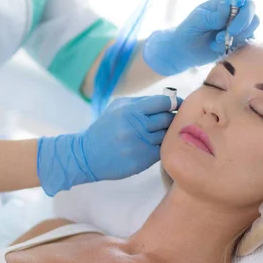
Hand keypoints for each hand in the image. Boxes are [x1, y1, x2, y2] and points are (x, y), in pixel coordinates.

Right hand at [37, 95, 180, 195]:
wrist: (86, 155)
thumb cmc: (105, 128)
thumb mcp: (118, 108)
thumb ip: (142, 102)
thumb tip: (168, 100)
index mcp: (130, 110)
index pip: (163, 103)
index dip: (173, 103)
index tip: (176, 105)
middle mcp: (135, 127)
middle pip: (167, 119)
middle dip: (171, 118)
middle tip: (170, 120)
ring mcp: (139, 145)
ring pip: (166, 136)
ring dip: (167, 134)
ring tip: (159, 134)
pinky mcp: (141, 161)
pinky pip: (162, 151)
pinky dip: (162, 148)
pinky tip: (154, 146)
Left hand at [143, 0, 259, 75]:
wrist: (184, 50)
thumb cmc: (189, 30)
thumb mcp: (197, 20)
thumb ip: (213, 15)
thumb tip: (227, 6)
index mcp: (226, 3)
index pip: (246, 3)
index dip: (244, 15)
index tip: (230, 28)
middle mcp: (235, 14)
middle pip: (253, 18)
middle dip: (240, 30)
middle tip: (221, 38)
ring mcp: (238, 29)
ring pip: (250, 32)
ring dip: (234, 40)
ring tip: (215, 43)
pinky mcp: (238, 42)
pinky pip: (245, 45)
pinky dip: (233, 48)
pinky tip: (218, 48)